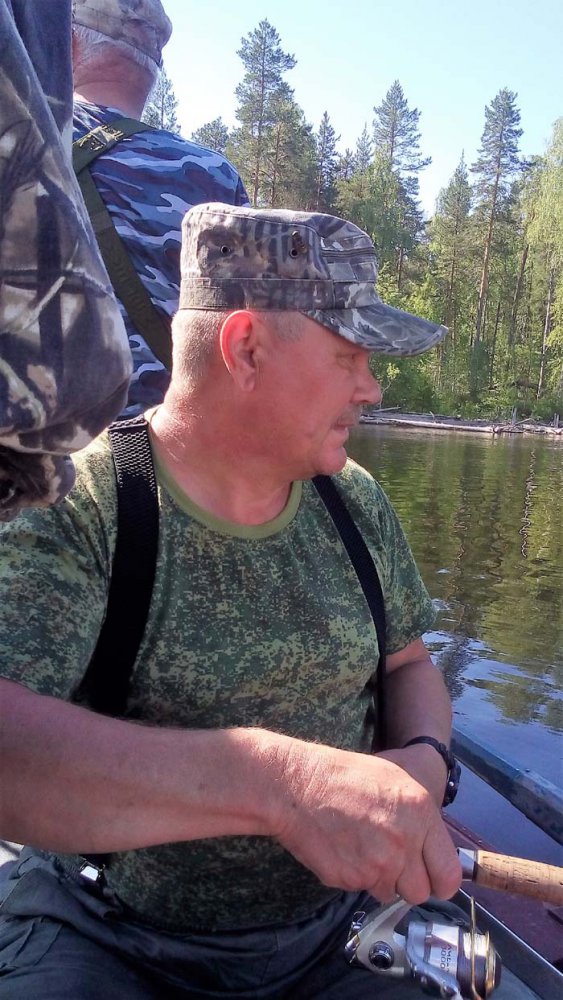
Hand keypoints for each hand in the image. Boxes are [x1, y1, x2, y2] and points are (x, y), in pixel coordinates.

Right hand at [272, 741, 460, 904]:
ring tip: (360, 847)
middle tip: (390, 862)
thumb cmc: (343, 776)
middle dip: (406, 882)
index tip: (432, 878)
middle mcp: (403, 845)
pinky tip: (341, 849)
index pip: (449, 874)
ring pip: (388, 893)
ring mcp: (376, 866)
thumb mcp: (394, 782)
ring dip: (379, 879)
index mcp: (420, 814)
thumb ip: (419, 820)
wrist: (297, 786)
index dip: (440, 881)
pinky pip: (359, 888)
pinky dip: (353, 875)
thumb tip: (429, 850)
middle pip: (419, 892)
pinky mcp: (350, 880)